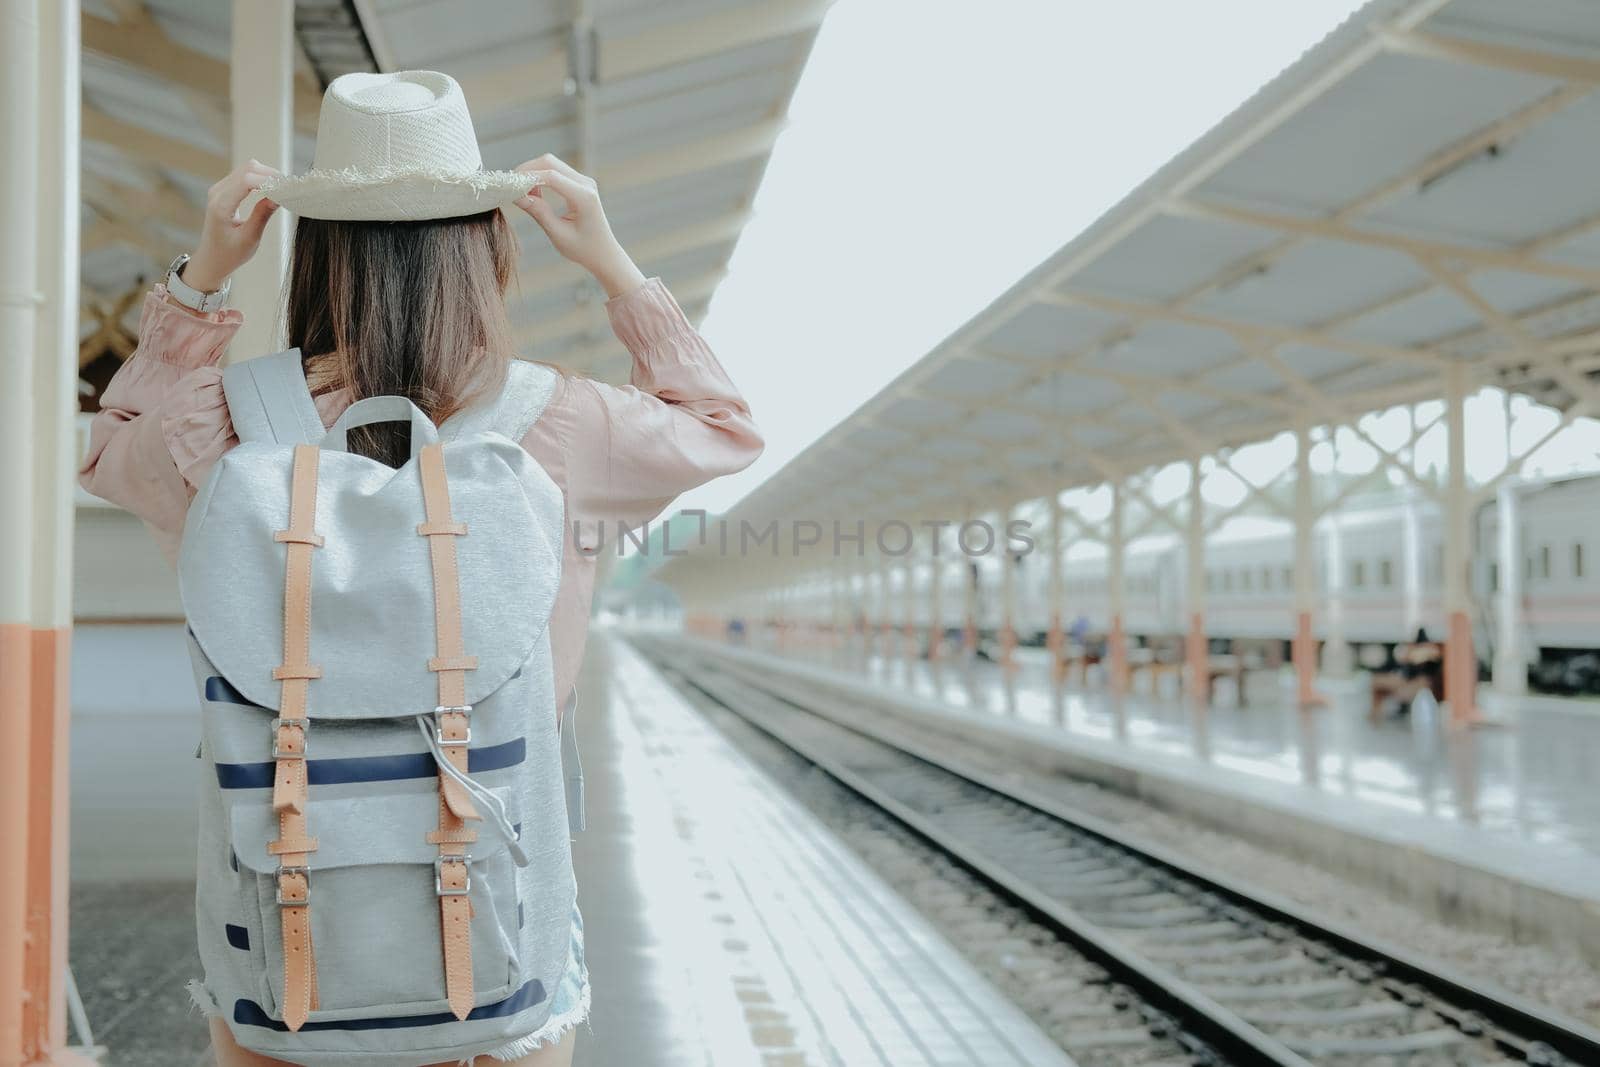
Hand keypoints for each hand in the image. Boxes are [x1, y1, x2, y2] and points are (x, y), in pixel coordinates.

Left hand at [180, 160, 281, 292]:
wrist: (212, 259)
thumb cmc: (230, 254)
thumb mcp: (250, 238)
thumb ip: (262, 215)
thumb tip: (278, 196)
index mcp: (221, 206)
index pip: (247, 181)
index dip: (269, 181)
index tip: (287, 189)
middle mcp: (217, 193)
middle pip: (248, 169)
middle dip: (270, 175)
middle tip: (288, 188)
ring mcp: (219, 189)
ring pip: (247, 169)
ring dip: (266, 175)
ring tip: (282, 189)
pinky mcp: (224, 190)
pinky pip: (244, 175)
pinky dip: (260, 179)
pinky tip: (271, 190)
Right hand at [512, 154, 644, 298]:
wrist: (604, 253)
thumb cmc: (583, 249)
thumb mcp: (558, 234)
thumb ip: (539, 213)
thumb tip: (516, 195)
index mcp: (584, 197)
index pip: (551, 177)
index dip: (527, 177)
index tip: (508, 186)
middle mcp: (586, 184)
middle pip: (550, 163)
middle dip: (527, 170)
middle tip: (510, 187)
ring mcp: (584, 181)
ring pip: (551, 164)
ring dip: (533, 174)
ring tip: (522, 195)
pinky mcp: (579, 183)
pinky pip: (556, 172)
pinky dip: (541, 178)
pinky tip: (534, 195)